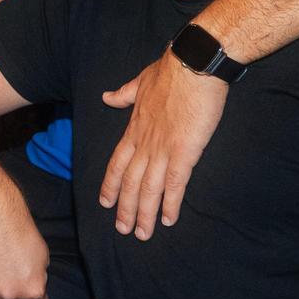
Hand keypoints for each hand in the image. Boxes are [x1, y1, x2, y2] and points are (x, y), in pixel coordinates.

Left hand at [97, 47, 227, 237]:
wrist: (194, 64)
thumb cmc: (170, 71)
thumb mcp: (140, 82)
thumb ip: (124, 94)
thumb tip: (107, 97)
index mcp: (135, 128)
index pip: (117, 163)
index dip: (110, 184)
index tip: (104, 202)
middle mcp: (145, 143)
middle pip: (130, 183)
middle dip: (125, 208)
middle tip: (122, 230)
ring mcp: (163, 149)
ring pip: (148, 189)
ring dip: (144, 213)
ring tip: (141, 234)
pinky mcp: (185, 152)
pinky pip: (175, 184)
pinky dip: (170, 204)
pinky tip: (169, 220)